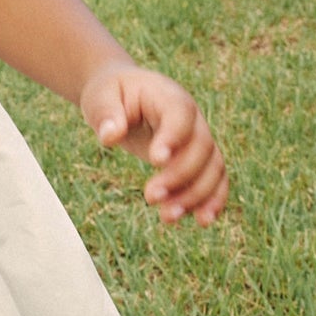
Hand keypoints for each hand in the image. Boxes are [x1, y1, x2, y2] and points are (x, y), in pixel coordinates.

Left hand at [80, 64, 227, 225]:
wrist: (125, 96)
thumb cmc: (111, 94)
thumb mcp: (100, 97)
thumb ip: (105, 114)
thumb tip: (110, 136)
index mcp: (168, 96)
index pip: (180, 114)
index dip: (173, 137)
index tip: (155, 161)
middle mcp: (192, 118)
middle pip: (201, 146)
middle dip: (179, 176)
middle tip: (149, 197)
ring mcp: (199, 139)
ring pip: (213, 167)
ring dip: (195, 195)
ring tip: (168, 218)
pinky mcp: (198, 159)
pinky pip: (216, 179)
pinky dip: (212, 200)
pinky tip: (202, 221)